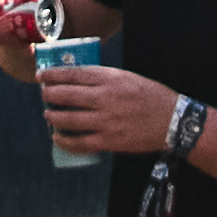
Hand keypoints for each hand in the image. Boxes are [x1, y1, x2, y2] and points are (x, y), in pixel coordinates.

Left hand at [39, 58, 180, 157]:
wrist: (173, 121)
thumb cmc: (151, 97)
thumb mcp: (128, 78)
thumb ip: (104, 79)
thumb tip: (77, 81)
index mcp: (111, 78)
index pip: (74, 74)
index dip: (54, 75)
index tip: (43, 76)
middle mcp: (105, 98)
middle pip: (67, 95)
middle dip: (50, 94)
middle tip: (44, 95)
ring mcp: (106, 121)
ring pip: (69, 119)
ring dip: (54, 117)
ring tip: (48, 114)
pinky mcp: (109, 141)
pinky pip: (80, 142)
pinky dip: (65, 140)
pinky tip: (57, 137)